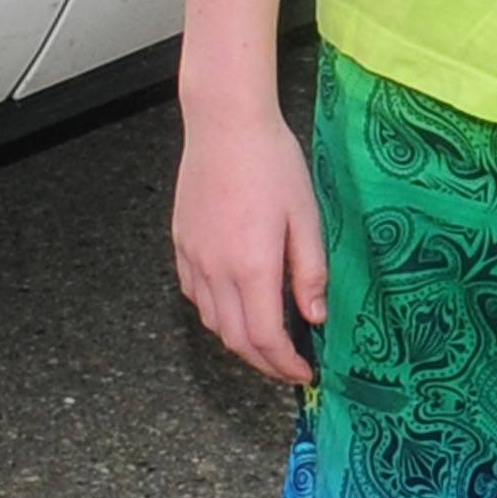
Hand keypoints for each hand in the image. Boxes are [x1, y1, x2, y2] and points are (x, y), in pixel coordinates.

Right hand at [172, 103, 326, 385]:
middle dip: (263, 363)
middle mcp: (216, 269)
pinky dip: (215, 312)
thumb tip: (315, 318)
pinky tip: (234, 303)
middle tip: (288, 366)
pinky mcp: (181, 242)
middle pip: (235, 340)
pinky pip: (195, 294)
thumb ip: (310, 271)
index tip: (304, 374)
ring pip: (212, 321)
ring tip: (266, 338)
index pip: (266, 338)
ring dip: (239, 340)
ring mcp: (193, 257)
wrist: (226, 123)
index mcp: (252, 266)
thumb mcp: (306, 215)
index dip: (285, 365)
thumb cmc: (272, 162)